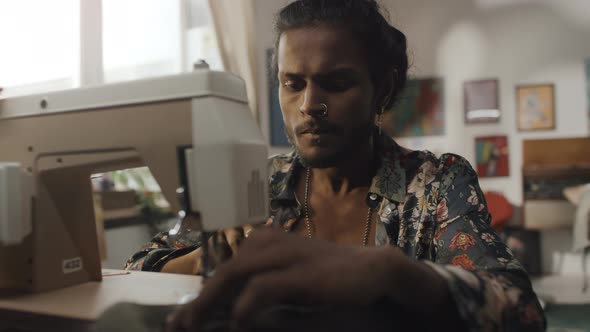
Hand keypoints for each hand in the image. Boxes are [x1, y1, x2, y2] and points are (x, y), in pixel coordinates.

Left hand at [165, 228, 404, 330]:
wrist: (370, 270)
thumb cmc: (327, 278)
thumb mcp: (289, 278)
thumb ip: (262, 286)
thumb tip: (231, 309)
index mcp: (263, 242)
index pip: (223, 269)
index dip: (201, 294)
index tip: (182, 318)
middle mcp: (268, 243)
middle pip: (222, 273)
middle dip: (198, 301)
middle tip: (177, 326)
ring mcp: (283, 255)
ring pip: (232, 277)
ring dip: (209, 304)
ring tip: (193, 327)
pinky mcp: (298, 272)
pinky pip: (260, 289)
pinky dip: (244, 308)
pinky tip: (238, 324)